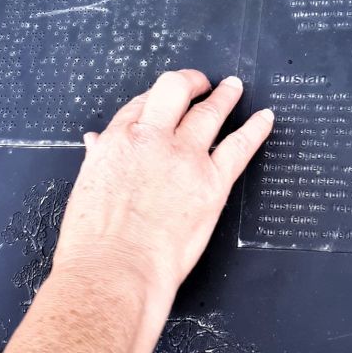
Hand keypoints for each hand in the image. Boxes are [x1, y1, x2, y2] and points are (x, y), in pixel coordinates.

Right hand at [53, 69, 272, 301]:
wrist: (115, 270)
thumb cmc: (94, 242)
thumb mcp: (86, 188)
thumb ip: (99, 159)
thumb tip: (96, 143)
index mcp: (118, 141)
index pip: (141, 104)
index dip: (155, 99)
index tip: (163, 102)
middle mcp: (152, 140)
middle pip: (175, 91)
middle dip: (190, 82)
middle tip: (201, 82)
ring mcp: (185, 158)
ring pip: (210, 112)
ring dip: (224, 96)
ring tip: (234, 87)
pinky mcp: (212, 182)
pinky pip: (240, 146)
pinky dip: (256, 129)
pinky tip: (265, 118)